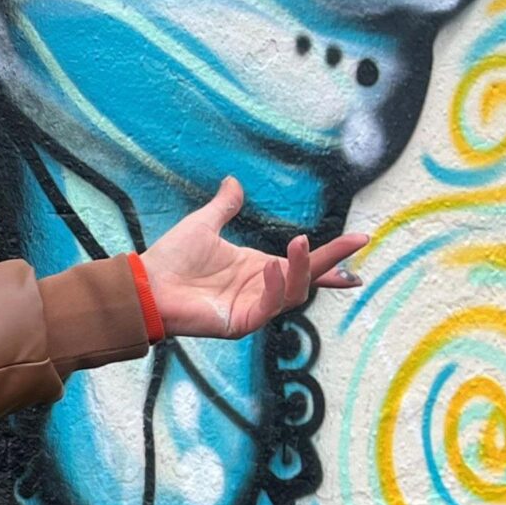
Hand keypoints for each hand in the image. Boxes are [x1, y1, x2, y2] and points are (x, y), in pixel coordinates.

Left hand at [139, 177, 366, 339]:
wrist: (145, 283)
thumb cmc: (172, 258)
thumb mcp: (204, 225)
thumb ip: (224, 206)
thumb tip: (234, 182)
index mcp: (258, 268)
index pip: (304, 264)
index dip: (332, 257)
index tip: (360, 241)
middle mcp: (261, 289)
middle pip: (308, 278)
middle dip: (333, 261)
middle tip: (356, 240)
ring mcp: (253, 308)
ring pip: (295, 293)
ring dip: (303, 269)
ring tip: (300, 244)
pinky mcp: (241, 322)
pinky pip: (269, 306)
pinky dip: (276, 287)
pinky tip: (272, 268)